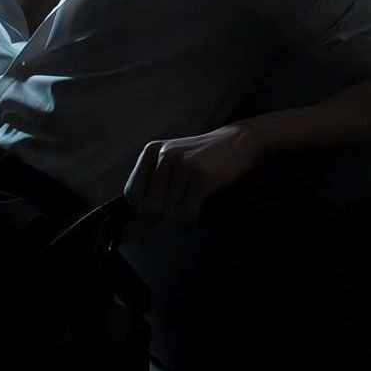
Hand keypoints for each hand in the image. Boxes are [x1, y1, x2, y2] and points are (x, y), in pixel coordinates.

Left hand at [123, 123, 262, 227]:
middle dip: (164, 214)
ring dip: (182, 215)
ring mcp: (181, 164)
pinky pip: (187, 212)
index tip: (156, 213)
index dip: (141, 210)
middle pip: (150, 206)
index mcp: (151, 151)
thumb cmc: (202, 160)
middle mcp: (162, 155)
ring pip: (170, 212)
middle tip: (181, 205)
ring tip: (193, 200)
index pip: (132, 194)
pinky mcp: (199, 176)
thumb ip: (154, 189)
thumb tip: (133, 229)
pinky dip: (193, 217)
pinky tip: (199, 206)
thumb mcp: (172, 164)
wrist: (238, 141)